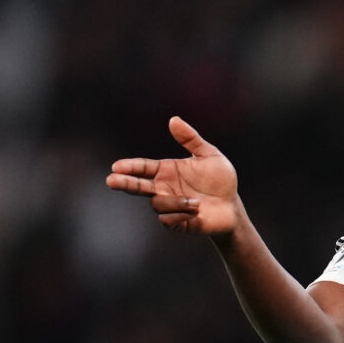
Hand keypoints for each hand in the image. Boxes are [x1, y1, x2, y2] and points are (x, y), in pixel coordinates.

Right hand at [106, 116, 238, 234]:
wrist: (232, 206)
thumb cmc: (221, 179)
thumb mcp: (209, 155)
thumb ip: (191, 139)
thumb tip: (173, 119)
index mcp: (167, 171)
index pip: (143, 168)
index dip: (130, 167)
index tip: (117, 166)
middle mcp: (163, 188)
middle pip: (137, 186)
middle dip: (124, 183)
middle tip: (111, 181)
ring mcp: (168, 206)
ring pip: (157, 204)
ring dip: (176, 202)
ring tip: (197, 202)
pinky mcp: (175, 223)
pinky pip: (167, 220)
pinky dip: (180, 215)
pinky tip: (196, 212)